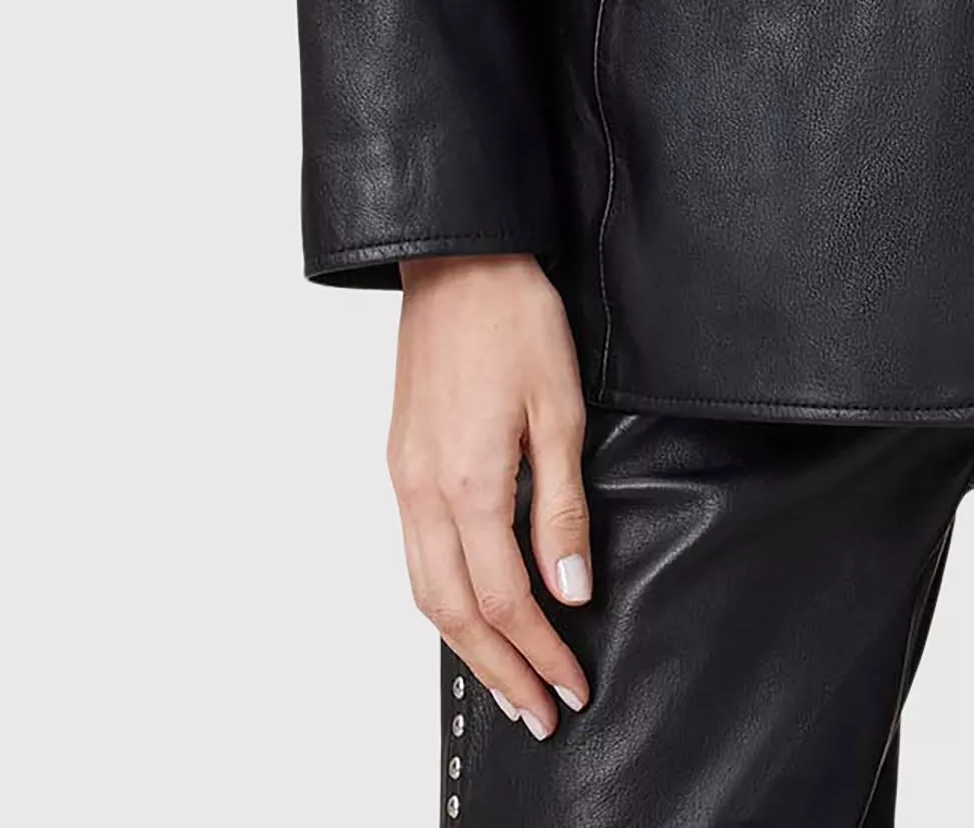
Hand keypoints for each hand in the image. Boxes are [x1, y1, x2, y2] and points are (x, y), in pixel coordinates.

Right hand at [388, 253, 595, 737]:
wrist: (457, 259)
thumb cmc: (514, 319)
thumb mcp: (560, 409)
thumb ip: (562, 506)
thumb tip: (570, 589)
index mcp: (466, 482)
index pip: (507, 597)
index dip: (541, 650)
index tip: (573, 685)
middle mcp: (423, 492)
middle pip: (456, 613)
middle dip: (501, 670)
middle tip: (541, 712)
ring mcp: (404, 479)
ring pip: (426, 592)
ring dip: (468, 646)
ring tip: (509, 682)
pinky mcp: (400, 463)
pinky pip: (415, 556)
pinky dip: (444, 602)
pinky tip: (471, 613)